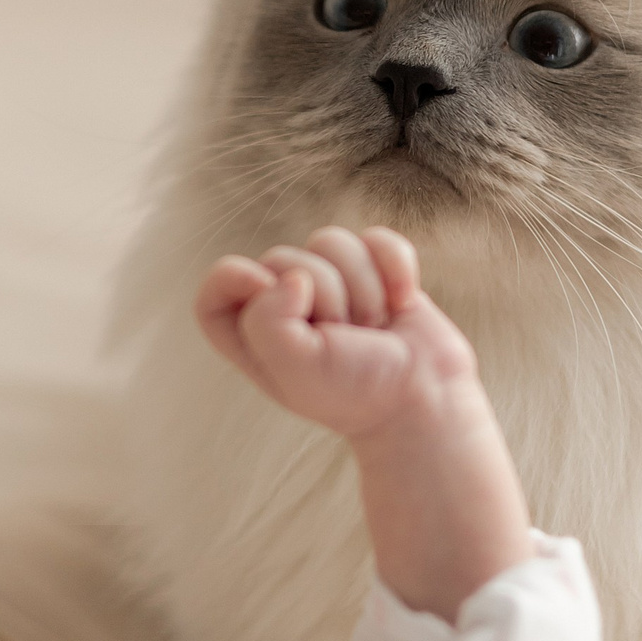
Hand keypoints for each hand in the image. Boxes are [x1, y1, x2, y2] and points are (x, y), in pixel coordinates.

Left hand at [196, 226, 533, 618]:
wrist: (424, 401)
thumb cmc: (353, 392)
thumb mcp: (295, 369)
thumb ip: (268, 321)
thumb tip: (294, 276)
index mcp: (250, 334)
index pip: (218, 287)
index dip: (236, 278)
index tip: (268, 290)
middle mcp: (283, 304)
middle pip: (281, 256)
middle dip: (323, 296)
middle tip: (343, 340)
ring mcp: (331, 283)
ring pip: (332, 241)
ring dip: (362, 288)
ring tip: (371, 329)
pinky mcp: (373, 270)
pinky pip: (377, 239)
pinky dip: (396, 267)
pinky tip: (402, 304)